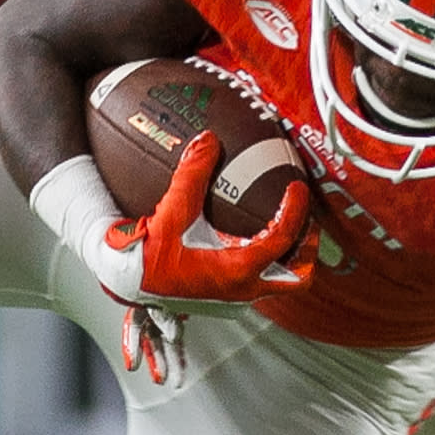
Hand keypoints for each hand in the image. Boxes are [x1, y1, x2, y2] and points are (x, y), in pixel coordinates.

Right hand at [88, 132, 314, 307]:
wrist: (127, 279)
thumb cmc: (150, 253)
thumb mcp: (173, 210)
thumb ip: (192, 173)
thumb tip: (207, 140)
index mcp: (237, 270)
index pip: (282, 240)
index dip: (296, 212)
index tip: (297, 188)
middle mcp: (243, 288)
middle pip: (297, 277)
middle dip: (308, 250)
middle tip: (307, 222)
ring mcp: (236, 294)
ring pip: (281, 281)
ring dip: (290, 256)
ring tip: (288, 226)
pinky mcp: (226, 292)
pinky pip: (260, 277)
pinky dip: (268, 258)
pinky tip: (254, 234)